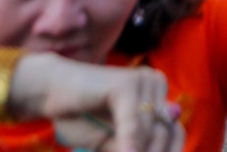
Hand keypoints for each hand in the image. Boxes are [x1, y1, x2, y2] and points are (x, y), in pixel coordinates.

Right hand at [6, 51, 183, 151]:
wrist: (51, 91)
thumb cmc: (82, 117)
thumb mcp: (112, 141)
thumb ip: (135, 147)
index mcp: (159, 98)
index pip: (174, 135)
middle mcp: (157, 85)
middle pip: (164, 135)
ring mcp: (144, 81)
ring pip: (150, 132)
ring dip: (135, 151)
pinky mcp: (126, 84)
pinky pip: (133, 122)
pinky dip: (128, 143)